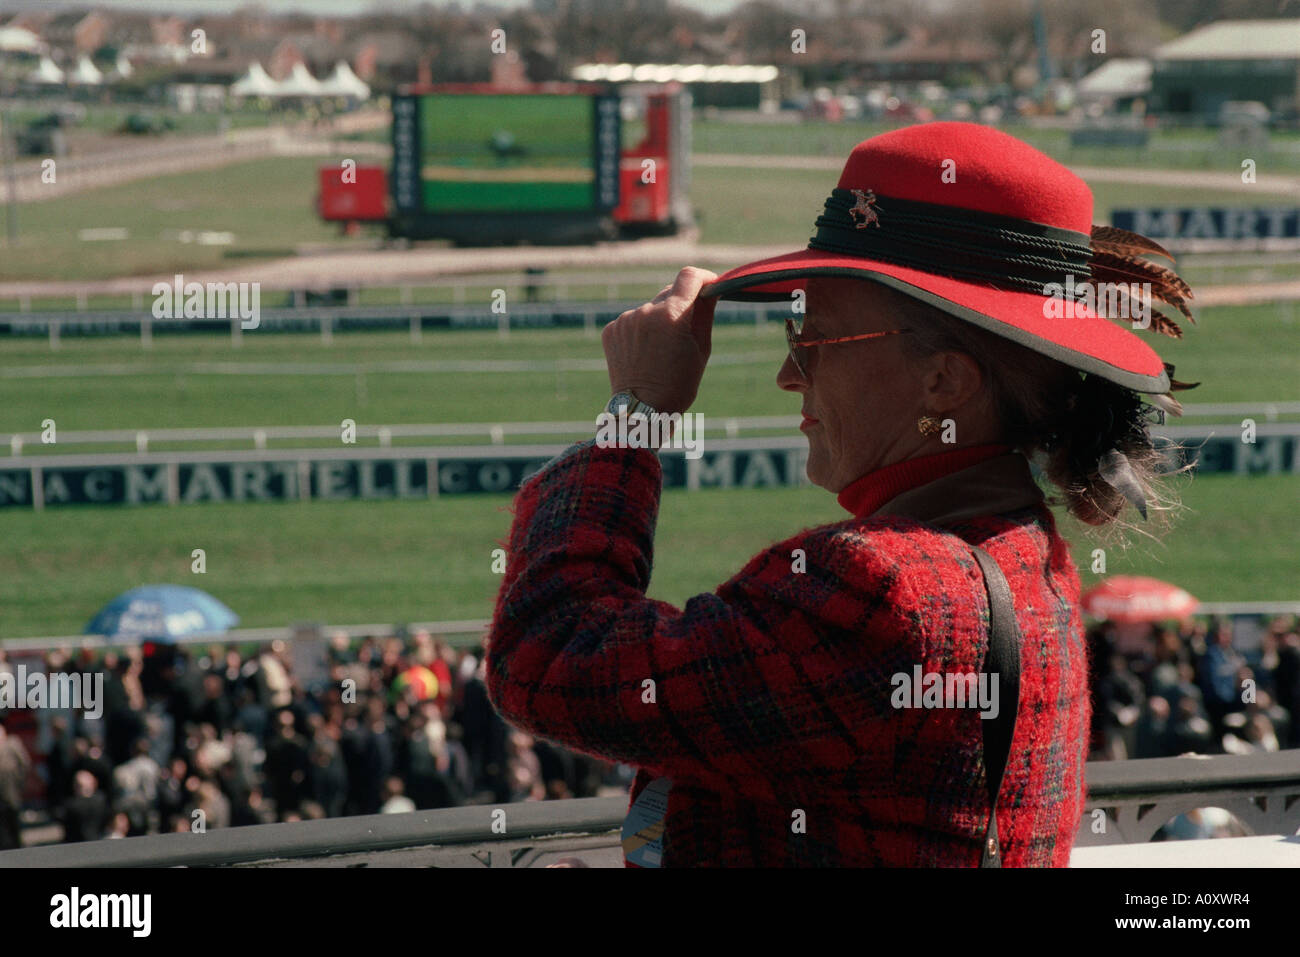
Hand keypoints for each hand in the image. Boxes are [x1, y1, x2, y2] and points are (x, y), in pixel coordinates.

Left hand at [601, 266, 717, 414]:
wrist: (642, 410)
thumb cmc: (679, 384)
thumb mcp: (701, 349)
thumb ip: (705, 313)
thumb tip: (710, 289)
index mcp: (671, 315)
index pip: (689, 276)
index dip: (703, 277)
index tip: (709, 285)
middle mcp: (645, 312)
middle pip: (669, 293)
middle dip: (681, 305)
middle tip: (685, 330)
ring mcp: (625, 320)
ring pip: (650, 309)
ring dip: (659, 319)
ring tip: (661, 350)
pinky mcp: (611, 330)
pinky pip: (632, 321)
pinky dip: (641, 330)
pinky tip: (644, 353)